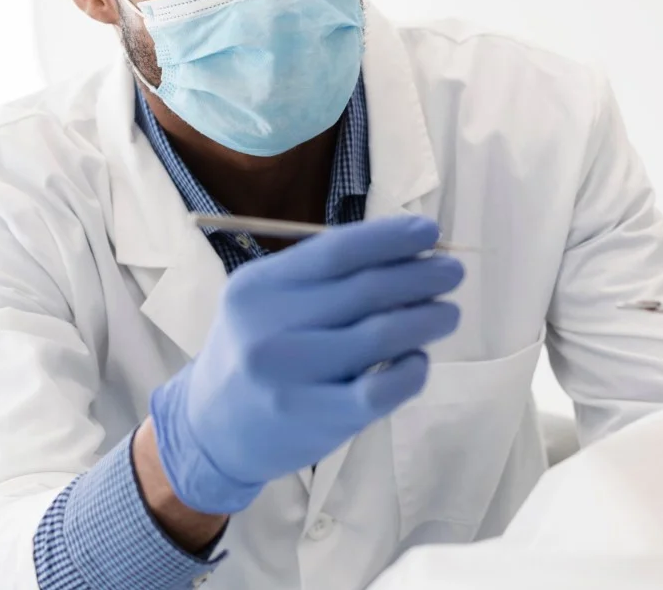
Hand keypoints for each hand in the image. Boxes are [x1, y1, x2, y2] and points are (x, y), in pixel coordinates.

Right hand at [148, 216, 464, 514]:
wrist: (210, 430)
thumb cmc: (253, 352)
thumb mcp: (265, 303)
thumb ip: (322, 279)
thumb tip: (407, 251)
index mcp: (258, 286)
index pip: (338, 250)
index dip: (391, 238)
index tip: (430, 233)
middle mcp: (270, 327)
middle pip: (367, 290)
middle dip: (422, 275)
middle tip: (452, 274)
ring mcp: (292, 376)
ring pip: (382, 336)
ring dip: (427, 319)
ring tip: (447, 313)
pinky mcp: (317, 419)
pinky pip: (382, 389)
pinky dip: (412, 370)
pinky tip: (418, 361)